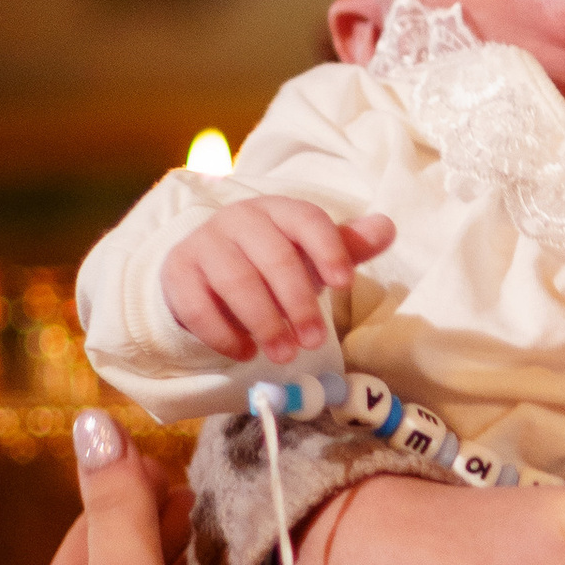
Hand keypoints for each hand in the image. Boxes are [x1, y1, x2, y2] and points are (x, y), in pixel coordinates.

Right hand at [160, 194, 396, 361]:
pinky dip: (224, 334)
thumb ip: (348, 246)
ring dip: (264, 322)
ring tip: (284, 354)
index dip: (328, 249)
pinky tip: (245, 353)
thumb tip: (386, 227)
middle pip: (273, 256)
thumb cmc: (272, 262)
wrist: (207, 271)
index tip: (345, 284)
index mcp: (278, 210)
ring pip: (235, 281)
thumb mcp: (311, 254)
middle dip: (298, 303)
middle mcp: (239, 220)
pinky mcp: (178, 274)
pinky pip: (199, 306)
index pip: (306, 219)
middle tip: (315, 341)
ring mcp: (204, 244)